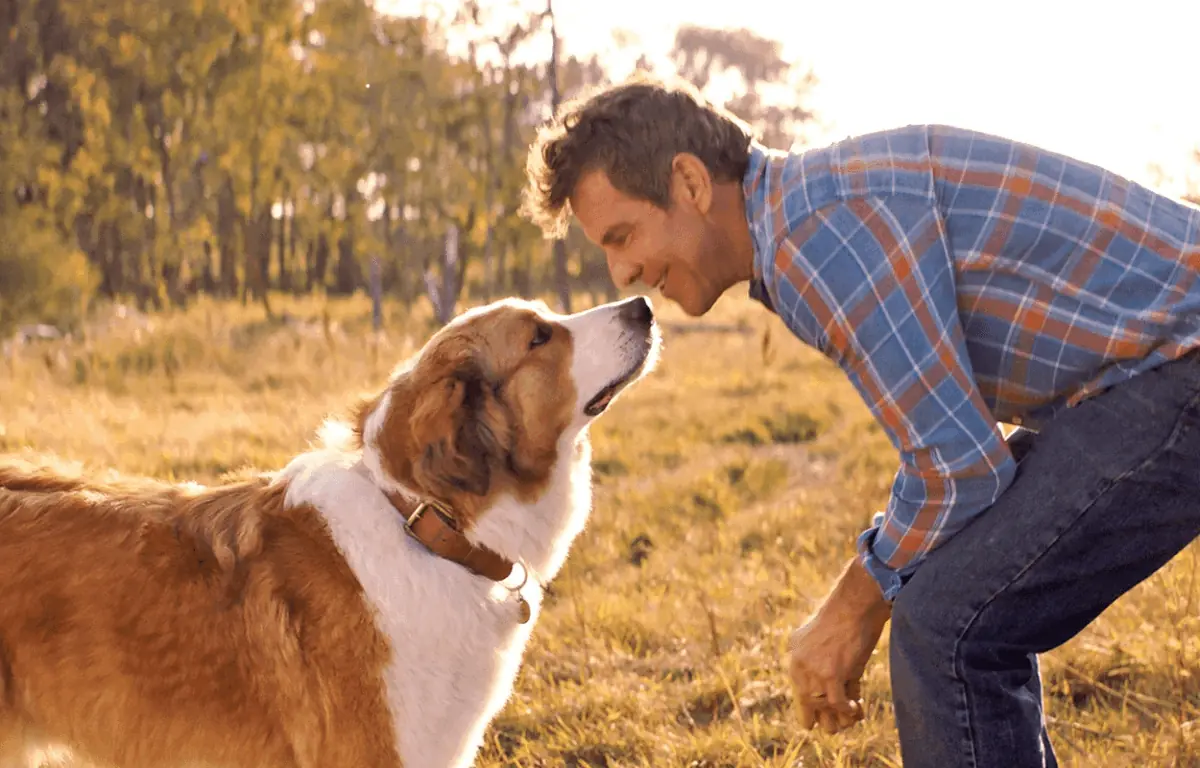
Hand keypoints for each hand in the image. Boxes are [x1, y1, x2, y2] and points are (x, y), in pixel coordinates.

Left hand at [787, 556, 890, 733]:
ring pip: (824, 707)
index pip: (798, 690)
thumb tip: (839, 693)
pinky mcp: (831, 675)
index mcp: (795, 655)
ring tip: (849, 721)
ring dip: (839, 718)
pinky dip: (849, 711)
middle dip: (822, 718)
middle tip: (833, 728)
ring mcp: (814, 672)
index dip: (808, 708)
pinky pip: (838, 704)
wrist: (854, 603)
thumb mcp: (826, 641)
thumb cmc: (846, 617)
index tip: (813, 722)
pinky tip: (857, 710)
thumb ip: (824, 663)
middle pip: (808, 702)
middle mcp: (799, 665)